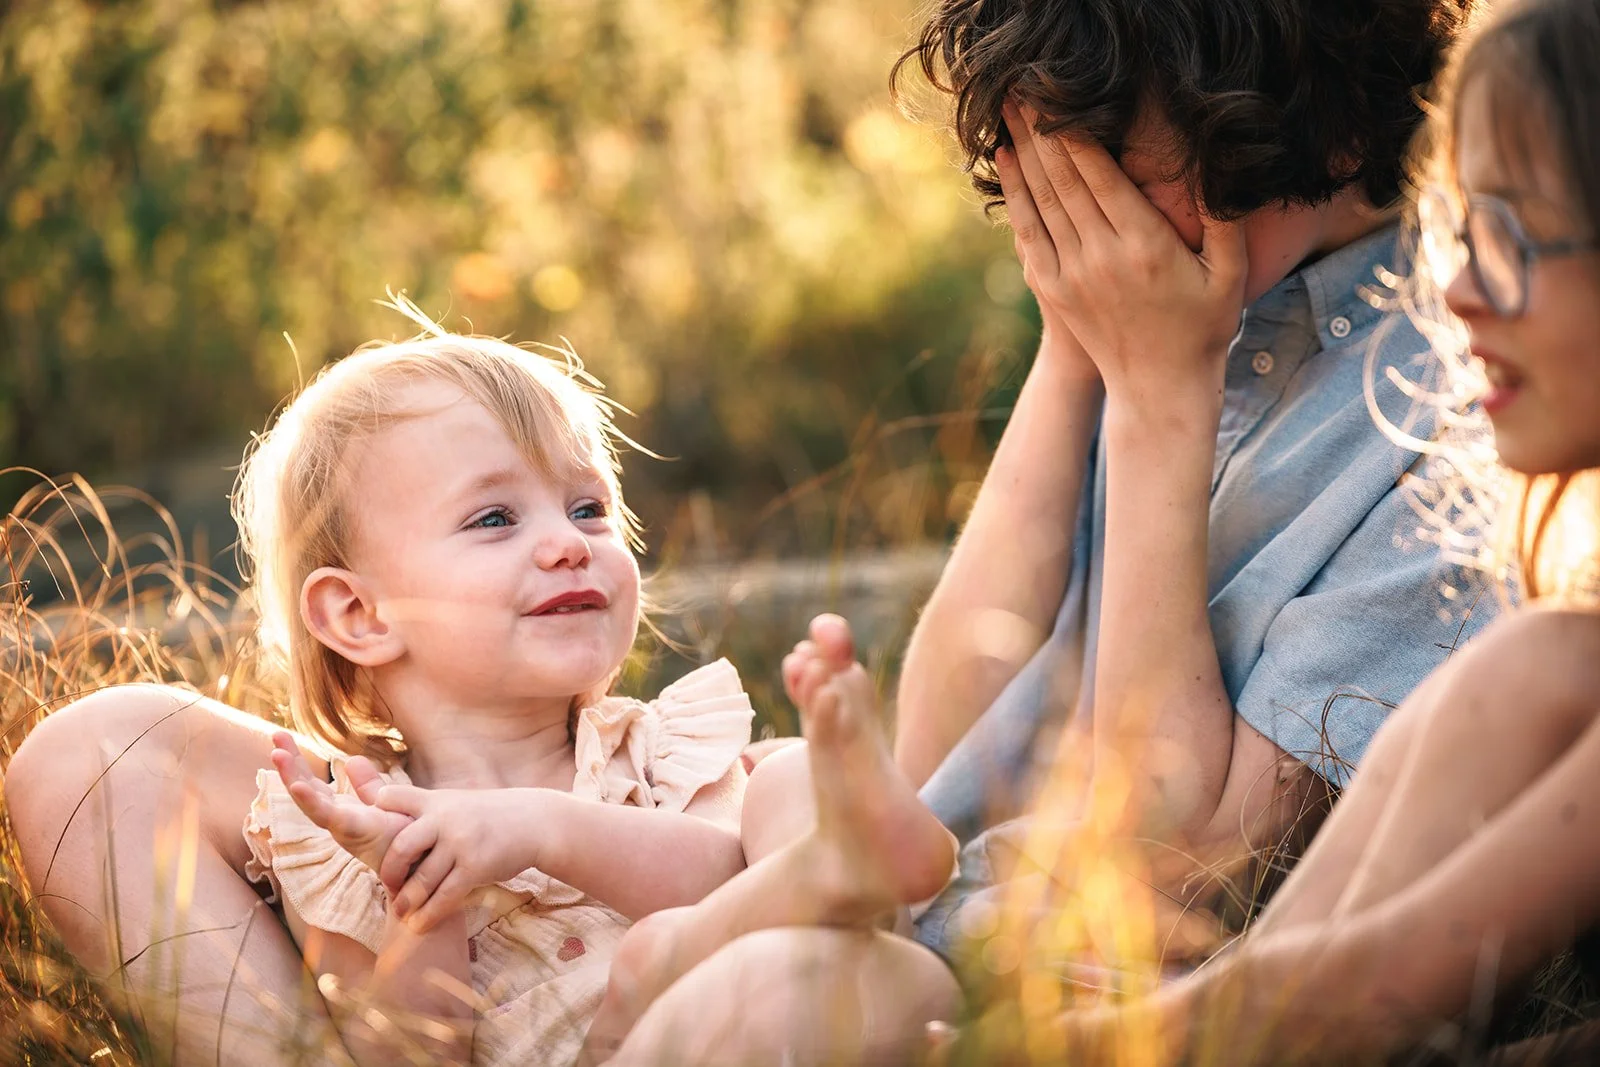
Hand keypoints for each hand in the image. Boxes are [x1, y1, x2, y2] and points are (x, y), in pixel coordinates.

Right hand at [271, 732, 411, 872]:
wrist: (426, 861)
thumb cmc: (404, 837)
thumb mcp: (383, 803)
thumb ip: (367, 785)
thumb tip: (352, 760)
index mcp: (341, 810)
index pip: (312, 783)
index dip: (296, 763)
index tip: (282, 739)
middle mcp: (337, 819)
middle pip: (305, 789)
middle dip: (288, 764)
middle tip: (275, 736)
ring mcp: (343, 827)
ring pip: (310, 802)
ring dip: (292, 778)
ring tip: (277, 755)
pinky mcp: (354, 832)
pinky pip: (329, 816)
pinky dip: (311, 802)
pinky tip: (298, 786)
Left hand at [370, 784, 545, 930]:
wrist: (534, 822)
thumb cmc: (489, 815)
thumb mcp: (456, 801)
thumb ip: (424, 807)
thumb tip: (382, 808)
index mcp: (436, 801)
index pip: (392, 798)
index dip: (375, 812)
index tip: (365, 830)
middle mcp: (445, 819)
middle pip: (401, 847)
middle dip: (389, 872)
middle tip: (387, 885)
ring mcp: (460, 843)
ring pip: (421, 880)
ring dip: (407, 900)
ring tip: (401, 911)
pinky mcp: (475, 867)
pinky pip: (445, 896)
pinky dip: (429, 914)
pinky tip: (420, 924)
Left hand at [997, 102, 1246, 414]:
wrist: (1157, 389)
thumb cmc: (1202, 328)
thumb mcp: (1229, 275)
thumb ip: (1225, 221)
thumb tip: (1218, 167)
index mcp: (1145, 248)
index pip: (1102, 178)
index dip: (1076, 135)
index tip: (1060, 97)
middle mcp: (1100, 258)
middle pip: (1064, 181)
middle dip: (1041, 129)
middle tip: (1022, 88)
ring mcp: (1071, 275)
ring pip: (1041, 201)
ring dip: (1022, 152)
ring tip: (1006, 111)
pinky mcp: (1052, 288)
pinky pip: (1028, 232)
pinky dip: (1015, 195)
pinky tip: (1007, 162)